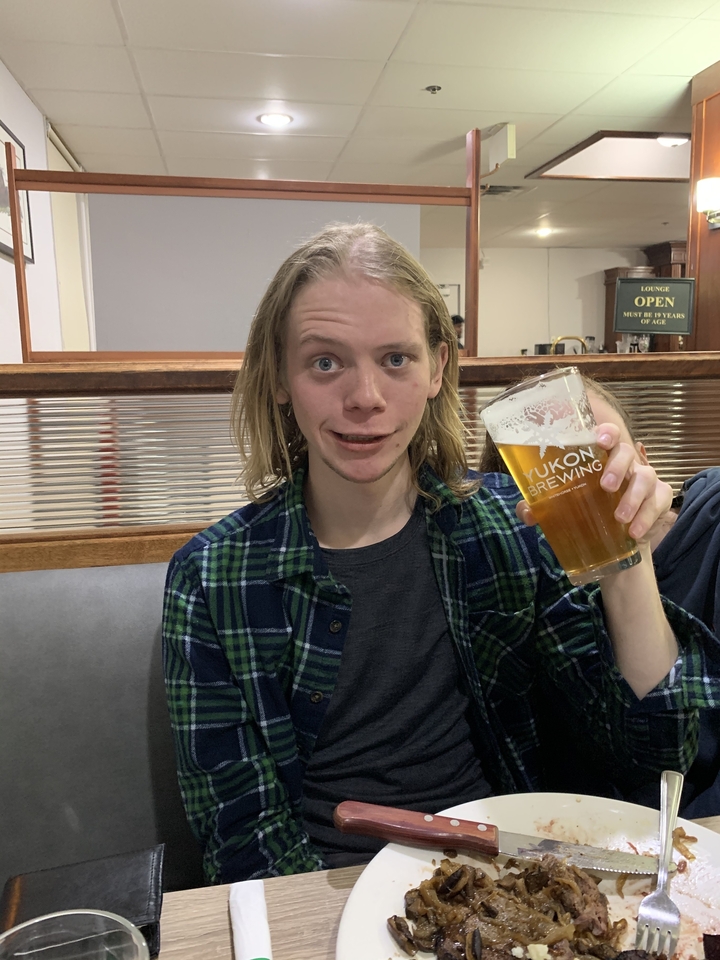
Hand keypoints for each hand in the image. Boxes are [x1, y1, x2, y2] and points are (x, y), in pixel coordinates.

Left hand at [515, 422, 672, 543]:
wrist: (614, 538)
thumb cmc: (585, 509)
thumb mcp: (560, 507)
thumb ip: (541, 507)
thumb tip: (527, 512)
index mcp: (601, 457)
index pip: (607, 434)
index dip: (606, 433)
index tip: (600, 440)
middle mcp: (625, 463)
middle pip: (626, 452)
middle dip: (618, 466)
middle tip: (606, 485)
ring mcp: (644, 479)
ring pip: (646, 477)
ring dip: (633, 496)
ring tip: (619, 517)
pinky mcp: (658, 499)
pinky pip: (658, 502)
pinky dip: (646, 517)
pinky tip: (634, 532)